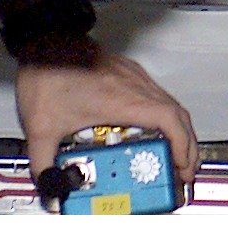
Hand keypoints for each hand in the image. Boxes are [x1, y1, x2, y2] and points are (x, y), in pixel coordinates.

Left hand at [15, 47, 198, 177]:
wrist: (44, 40)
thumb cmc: (47, 73)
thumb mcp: (40, 129)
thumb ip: (43, 164)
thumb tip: (51, 187)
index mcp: (120, 99)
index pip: (167, 118)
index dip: (181, 144)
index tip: (183, 165)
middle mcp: (133, 85)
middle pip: (177, 114)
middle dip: (187, 144)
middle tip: (185, 169)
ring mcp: (133, 77)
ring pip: (170, 103)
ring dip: (179, 130)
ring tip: (176, 155)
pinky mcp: (127, 74)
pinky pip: (158, 97)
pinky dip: (166, 117)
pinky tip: (155, 131)